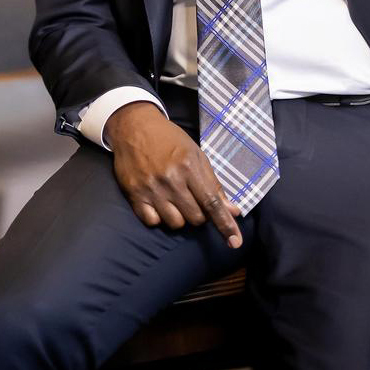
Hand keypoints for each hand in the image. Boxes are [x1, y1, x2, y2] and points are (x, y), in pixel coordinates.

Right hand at [107, 101, 243, 247]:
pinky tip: (159, 203)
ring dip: (180, 217)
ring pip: (175, 223)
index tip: (235, 242)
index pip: (212, 202)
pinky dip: (159, 217)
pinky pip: (153, 222)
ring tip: (175, 200)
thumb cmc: (170, 140)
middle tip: (192, 199)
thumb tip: (233, 211)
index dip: (225, 224)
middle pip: (196, 217)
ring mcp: (151, 188)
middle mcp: (171, 179)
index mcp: (190, 166)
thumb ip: (214, 184)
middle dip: (200, 214)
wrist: (134, 127)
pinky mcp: (134, 195)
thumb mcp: (197, 154)